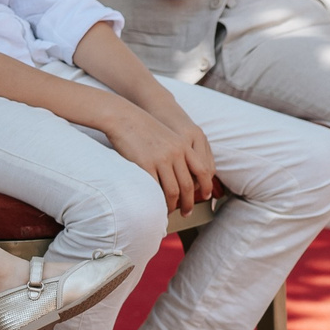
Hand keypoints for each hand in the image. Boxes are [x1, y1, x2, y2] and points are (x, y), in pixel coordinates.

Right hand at [99, 98, 211, 213]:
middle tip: (187, 212)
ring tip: (170, 211)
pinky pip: (155, 188)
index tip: (204, 195)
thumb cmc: (143, 127)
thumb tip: (181, 173)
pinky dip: (157, 200)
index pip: (203, 170)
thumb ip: (178, 151)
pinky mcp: (146, 164)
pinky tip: (155, 204)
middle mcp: (176, 153)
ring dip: (173, 205)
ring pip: (173, 190)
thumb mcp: (168, 136)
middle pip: (188, 185)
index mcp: (184, 145)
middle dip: (189, 202)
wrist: (124, 117)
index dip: (205, 186)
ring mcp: (162, 159)